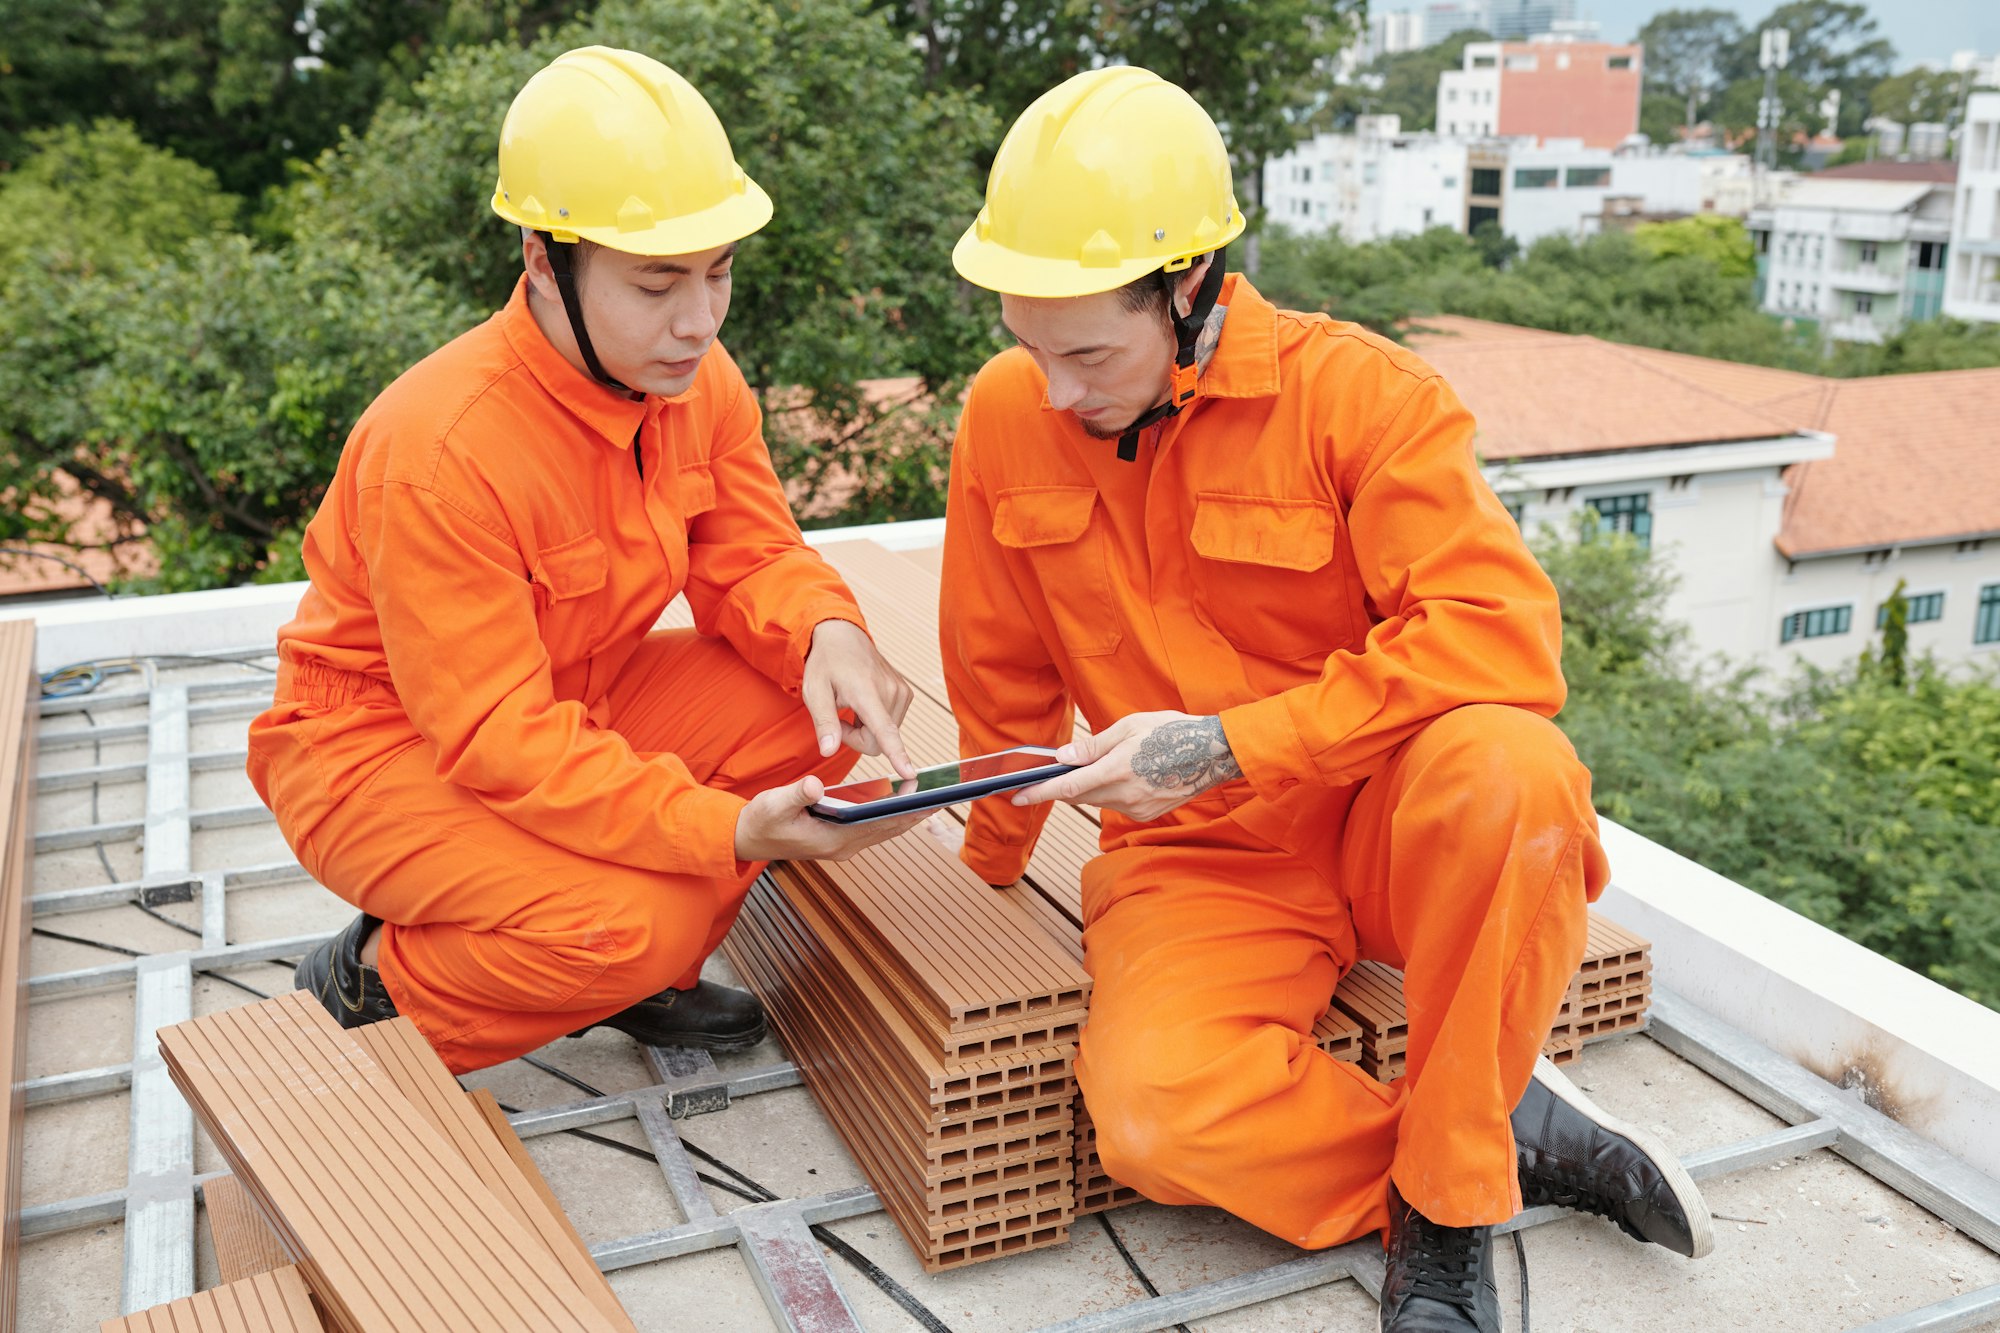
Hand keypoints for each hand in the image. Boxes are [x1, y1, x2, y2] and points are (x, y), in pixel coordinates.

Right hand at [733, 774, 929, 862]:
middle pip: (890, 828)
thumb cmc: (761, 820)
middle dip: (917, 812)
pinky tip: (905, 802)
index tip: (929, 800)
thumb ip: (796, 794)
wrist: (747, 838)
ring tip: (934, 796)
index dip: (906, 812)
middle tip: (946, 794)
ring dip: (909, 814)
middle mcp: (844, 847)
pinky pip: (875, 827)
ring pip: (885, 829)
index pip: (879, 825)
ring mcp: (844, 845)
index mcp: (833, 840)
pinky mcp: (841, 839)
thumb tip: (816, 785)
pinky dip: (892, 815)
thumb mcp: (774, 804)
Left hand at [800, 620, 915, 778]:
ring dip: (866, 729)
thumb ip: (823, 722)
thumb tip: (829, 750)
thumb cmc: (826, 663)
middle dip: (856, 738)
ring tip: (852, 706)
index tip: (910, 772)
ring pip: (886, 736)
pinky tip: (864, 703)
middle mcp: (890, 691)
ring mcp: (901, 692)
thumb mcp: (814, 691)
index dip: (897, 754)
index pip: (884, 730)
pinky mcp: (906, 694)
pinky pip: (891, 724)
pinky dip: (875, 721)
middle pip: (878, 742)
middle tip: (839, 718)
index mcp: (866, 692)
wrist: (843, 636)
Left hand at [1010, 711, 1241, 821]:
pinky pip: (1117, 805)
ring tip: (1101, 766)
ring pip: (1098, 801)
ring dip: (1088, 788)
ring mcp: (1137, 809)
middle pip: (1078, 797)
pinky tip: (1126, 775)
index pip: (1066, 787)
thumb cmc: (1172, 731)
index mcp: (1116, 771)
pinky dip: (1111, 792)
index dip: (1037, 793)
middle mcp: (1124, 796)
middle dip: (1061, 787)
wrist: (1214, 754)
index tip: (1016, 796)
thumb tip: (1064, 756)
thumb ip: (1093, 745)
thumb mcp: (1130, 726)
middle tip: (1049, 775)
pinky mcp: (1147, 815)